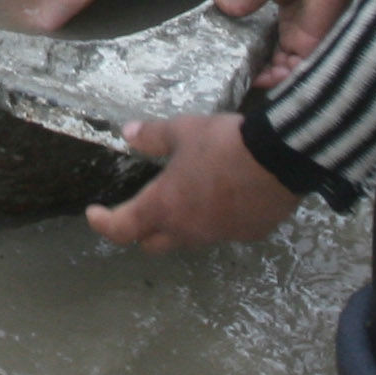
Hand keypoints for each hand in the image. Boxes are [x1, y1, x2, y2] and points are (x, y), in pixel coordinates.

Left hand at [84, 112, 300, 252]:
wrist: (279, 157)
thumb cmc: (223, 143)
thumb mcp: (183, 131)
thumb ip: (153, 137)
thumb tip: (128, 134)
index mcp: (164, 206)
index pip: (121, 229)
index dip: (103, 224)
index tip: (95, 214)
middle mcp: (188, 229)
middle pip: (152, 243)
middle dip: (142, 230)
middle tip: (140, 208)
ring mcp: (219, 235)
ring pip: (189, 238)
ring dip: (181, 224)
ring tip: (188, 195)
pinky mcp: (248, 234)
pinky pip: (223, 231)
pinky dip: (217, 219)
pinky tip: (227, 196)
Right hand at [216, 0, 363, 90]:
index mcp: (286, 20)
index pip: (271, 48)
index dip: (256, 60)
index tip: (238, 65)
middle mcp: (297, 35)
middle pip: (279, 64)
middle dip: (263, 75)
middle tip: (243, 79)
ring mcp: (308, 42)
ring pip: (290, 71)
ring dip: (273, 80)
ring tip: (253, 82)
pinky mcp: (316, 46)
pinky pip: (302, 70)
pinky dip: (287, 78)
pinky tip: (269, 80)